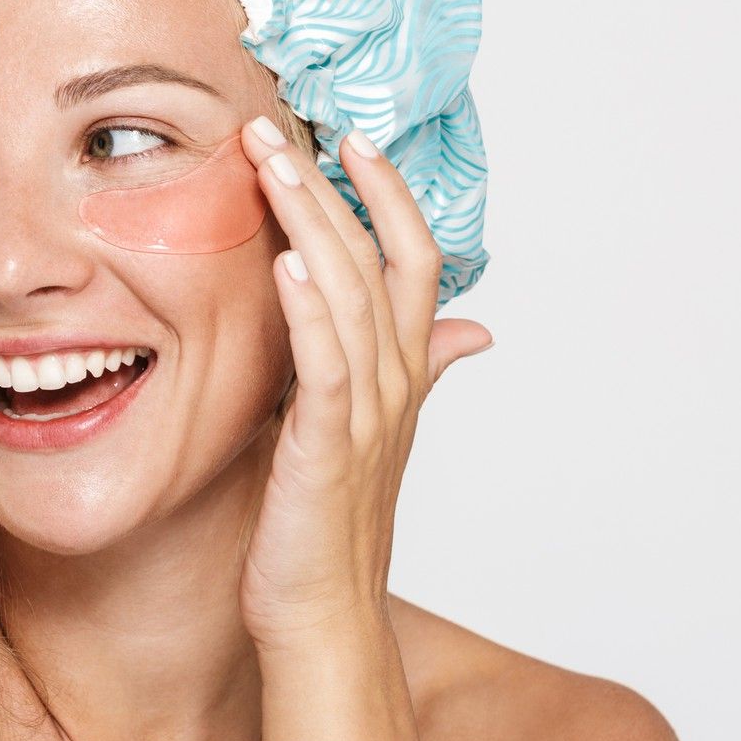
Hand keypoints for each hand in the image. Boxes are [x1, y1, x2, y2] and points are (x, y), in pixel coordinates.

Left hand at [236, 116, 494, 651]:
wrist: (322, 614)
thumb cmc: (329, 524)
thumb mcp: (369, 432)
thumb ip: (412, 370)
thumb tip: (468, 332)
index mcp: (402, 372)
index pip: (413, 258)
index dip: (388, 194)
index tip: (348, 137)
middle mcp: (394, 382)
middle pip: (377, 257)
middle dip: (328, 184)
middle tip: (275, 126)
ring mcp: (365, 413)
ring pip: (349, 294)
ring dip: (311, 221)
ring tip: (272, 162)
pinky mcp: (326, 446)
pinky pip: (326, 364)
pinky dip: (309, 310)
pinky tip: (286, 262)